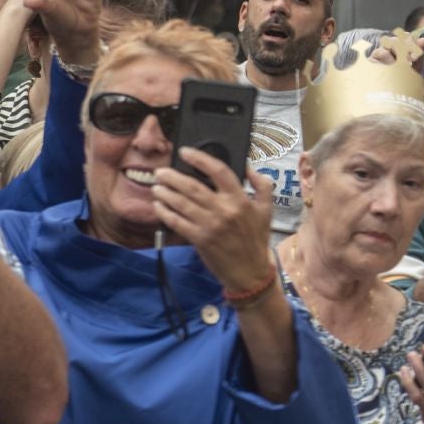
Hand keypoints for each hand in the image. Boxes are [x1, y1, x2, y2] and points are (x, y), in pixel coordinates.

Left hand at [152, 152, 275, 293]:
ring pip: (181, 203)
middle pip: (193, 186)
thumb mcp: (267, 210)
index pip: (219, 171)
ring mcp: (210, 225)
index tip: (185, 152)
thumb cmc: (256, 240)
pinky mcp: (199, 239)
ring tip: (156, 186)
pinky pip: (176, 221)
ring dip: (165, 192)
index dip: (200, 158)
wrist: (250, 272)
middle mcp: (224, 210)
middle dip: (172, 176)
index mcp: (241, 200)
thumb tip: (248, 166)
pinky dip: (164, 212)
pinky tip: (158, 205)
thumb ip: (262, 185)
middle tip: (161, 172)